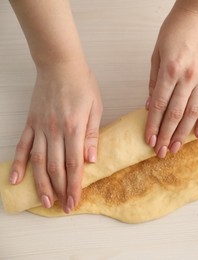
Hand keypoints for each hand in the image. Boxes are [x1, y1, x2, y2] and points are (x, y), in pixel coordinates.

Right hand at [9, 60, 102, 212]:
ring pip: (38, 162)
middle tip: (63, 207)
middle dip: (60, 190)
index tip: (76, 201)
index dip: (75, 185)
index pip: (75, 164)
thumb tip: (91, 160)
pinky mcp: (31, 123)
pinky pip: (23, 146)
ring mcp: (40, 128)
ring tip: (46, 201)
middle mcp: (55, 131)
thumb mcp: (96, 108)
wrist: (60, 65)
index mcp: (75, 128)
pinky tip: (16, 180)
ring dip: (41, 184)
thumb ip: (93, 134)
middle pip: (56, 167)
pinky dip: (19, 164)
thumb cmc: (82, 85)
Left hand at [145, 7, 197, 157]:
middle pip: (176, 113)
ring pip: (193, 112)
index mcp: (170, 69)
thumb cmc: (174, 32)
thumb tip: (151, 107)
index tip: (149, 141)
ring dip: (184, 133)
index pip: (160, 105)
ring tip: (176, 148)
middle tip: (161, 153)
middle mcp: (188, 76)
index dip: (153, 125)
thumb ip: (154, 82)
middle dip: (167, 135)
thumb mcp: (157, 53)